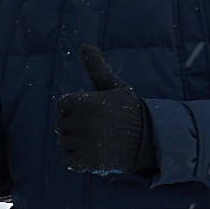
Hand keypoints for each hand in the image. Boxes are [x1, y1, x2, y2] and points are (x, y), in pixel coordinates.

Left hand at [53, 45, 154, 174]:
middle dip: (74, 127)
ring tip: (98, 140)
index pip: (61, 106)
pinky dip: (79, 160)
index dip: (74, 109)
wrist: (149, 140)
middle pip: (60, 125)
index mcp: (87, 102)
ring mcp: (85, 143)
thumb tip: (84, 46)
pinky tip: (95, 153)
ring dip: (76, 144)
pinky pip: (70, 161)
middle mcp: (84, 122)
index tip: (92, 113)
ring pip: (64, 143)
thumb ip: (97, 68)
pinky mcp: (88, 162)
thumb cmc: (128, 111)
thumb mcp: (114, 87)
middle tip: (98, 129)